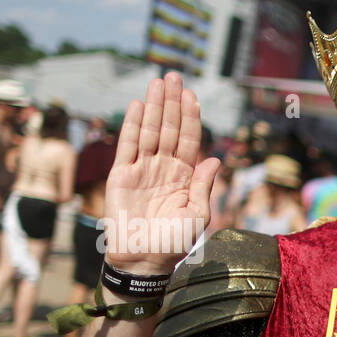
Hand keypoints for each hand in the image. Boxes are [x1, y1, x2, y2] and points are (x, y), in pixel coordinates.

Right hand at [103, 72, 220, 274]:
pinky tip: (139, 104)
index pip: (189, 140)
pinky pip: (128, 145)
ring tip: (158, 81)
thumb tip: (216, 158)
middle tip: (174, 75)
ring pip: (149, 130)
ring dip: (154, 105)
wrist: (144, 261)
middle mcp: (163, 168)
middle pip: (169, 128)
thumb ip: (204, 186)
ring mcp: (142, 169)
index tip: (193, 95)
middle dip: (172, 102)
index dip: (191, 117)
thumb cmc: (174, 242)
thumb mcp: (198, 215)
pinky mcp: (121, 175)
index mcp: (184, 176)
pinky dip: (133, 124)